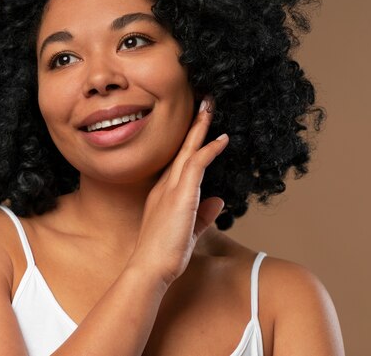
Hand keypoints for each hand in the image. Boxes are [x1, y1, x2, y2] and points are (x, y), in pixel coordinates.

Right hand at [129, 96, 228, 286]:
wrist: (150, 268)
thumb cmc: (165, 254)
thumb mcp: (189, 231)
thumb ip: (203, 215)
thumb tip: (218, 201)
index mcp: (165, 193)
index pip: (180, 161)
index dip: (191, 142)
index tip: (200, 124)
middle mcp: (165, 186)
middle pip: (182, 148)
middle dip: (195, 125)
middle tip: (204, 102)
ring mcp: (171, 189)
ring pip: (188, 150)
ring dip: (201, 128)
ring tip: (210, 107)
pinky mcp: (180, 196)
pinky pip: (196, 165)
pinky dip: (209, 150)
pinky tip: (221, 138)